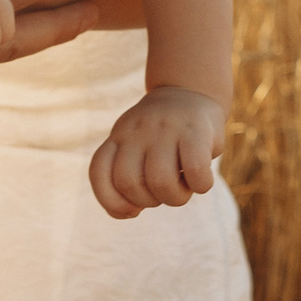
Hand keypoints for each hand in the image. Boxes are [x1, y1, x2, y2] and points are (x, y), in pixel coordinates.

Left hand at [88, 85, 224, 218]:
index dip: (112, 202)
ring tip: (184, 188)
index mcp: (118, 136)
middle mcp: (137, 130)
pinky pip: (194, 170)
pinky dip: (200, 185)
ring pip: (160, 181)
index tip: (132, 210)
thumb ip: (128, 177)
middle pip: (129, 183)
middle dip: (148, 201)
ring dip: (175, 198)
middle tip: (165, 192)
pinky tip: (201, 181)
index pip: (99, 172)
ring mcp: (165, 128)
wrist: (191, 89)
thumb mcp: (136, 147)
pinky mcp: (195, 130)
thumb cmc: (163, 135)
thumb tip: (130, 211)